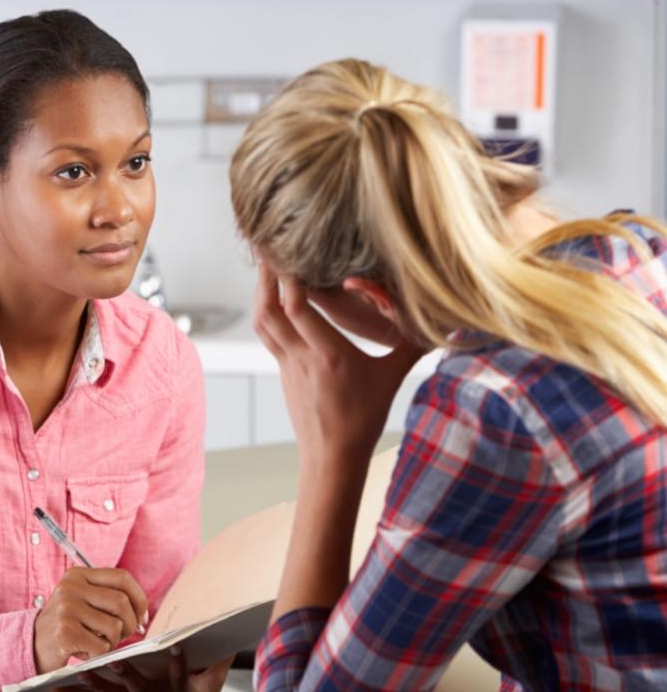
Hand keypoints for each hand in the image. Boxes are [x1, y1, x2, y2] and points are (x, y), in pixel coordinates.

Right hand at [34, 567, 148, 673]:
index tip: (142, 616)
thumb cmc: (66, 624)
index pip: (122, 577)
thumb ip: (109, 598)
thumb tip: (142, 614)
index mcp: (78, 574)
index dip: (139, 597)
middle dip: (130, 623)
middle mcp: (71, 587)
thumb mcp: (83, 600)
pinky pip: (101, 646)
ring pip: (114, 626)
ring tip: (99, 642)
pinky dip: (99, 652)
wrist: (31, 644)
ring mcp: (66, 608)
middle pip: (121, 601)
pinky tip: (85, 650)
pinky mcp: (65, 632)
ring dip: (113, 641)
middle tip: (122, 635)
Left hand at [76, 647, 233, 690]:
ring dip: (93, 686)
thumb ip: (216, 671)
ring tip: (78, 672)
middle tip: (111, 662)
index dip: (178, 663)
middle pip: (137, 690)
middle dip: (125, 677)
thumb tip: (229, 647)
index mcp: (175, 691)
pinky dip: (76, 691)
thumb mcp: (206, 689)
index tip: (175, 646)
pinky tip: (58, 685)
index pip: (179, 677)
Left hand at [253, 262, 422, 465]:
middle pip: (270, 309)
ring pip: (263, 322)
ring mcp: (287, 364)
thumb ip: (412, 345)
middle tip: (266, 249)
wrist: (333, 457)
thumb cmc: (364, 419)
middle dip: (266, 277)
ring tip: (265, 267)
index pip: (296, 307)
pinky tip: (272, 298)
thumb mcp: (392, 378)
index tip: (289, 253)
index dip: (289, 278)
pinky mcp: (283, 371)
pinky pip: (268, 334)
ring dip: (261, 293)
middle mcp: (301, 356)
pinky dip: (267, 312)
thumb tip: (444, 321)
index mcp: (328, 354)